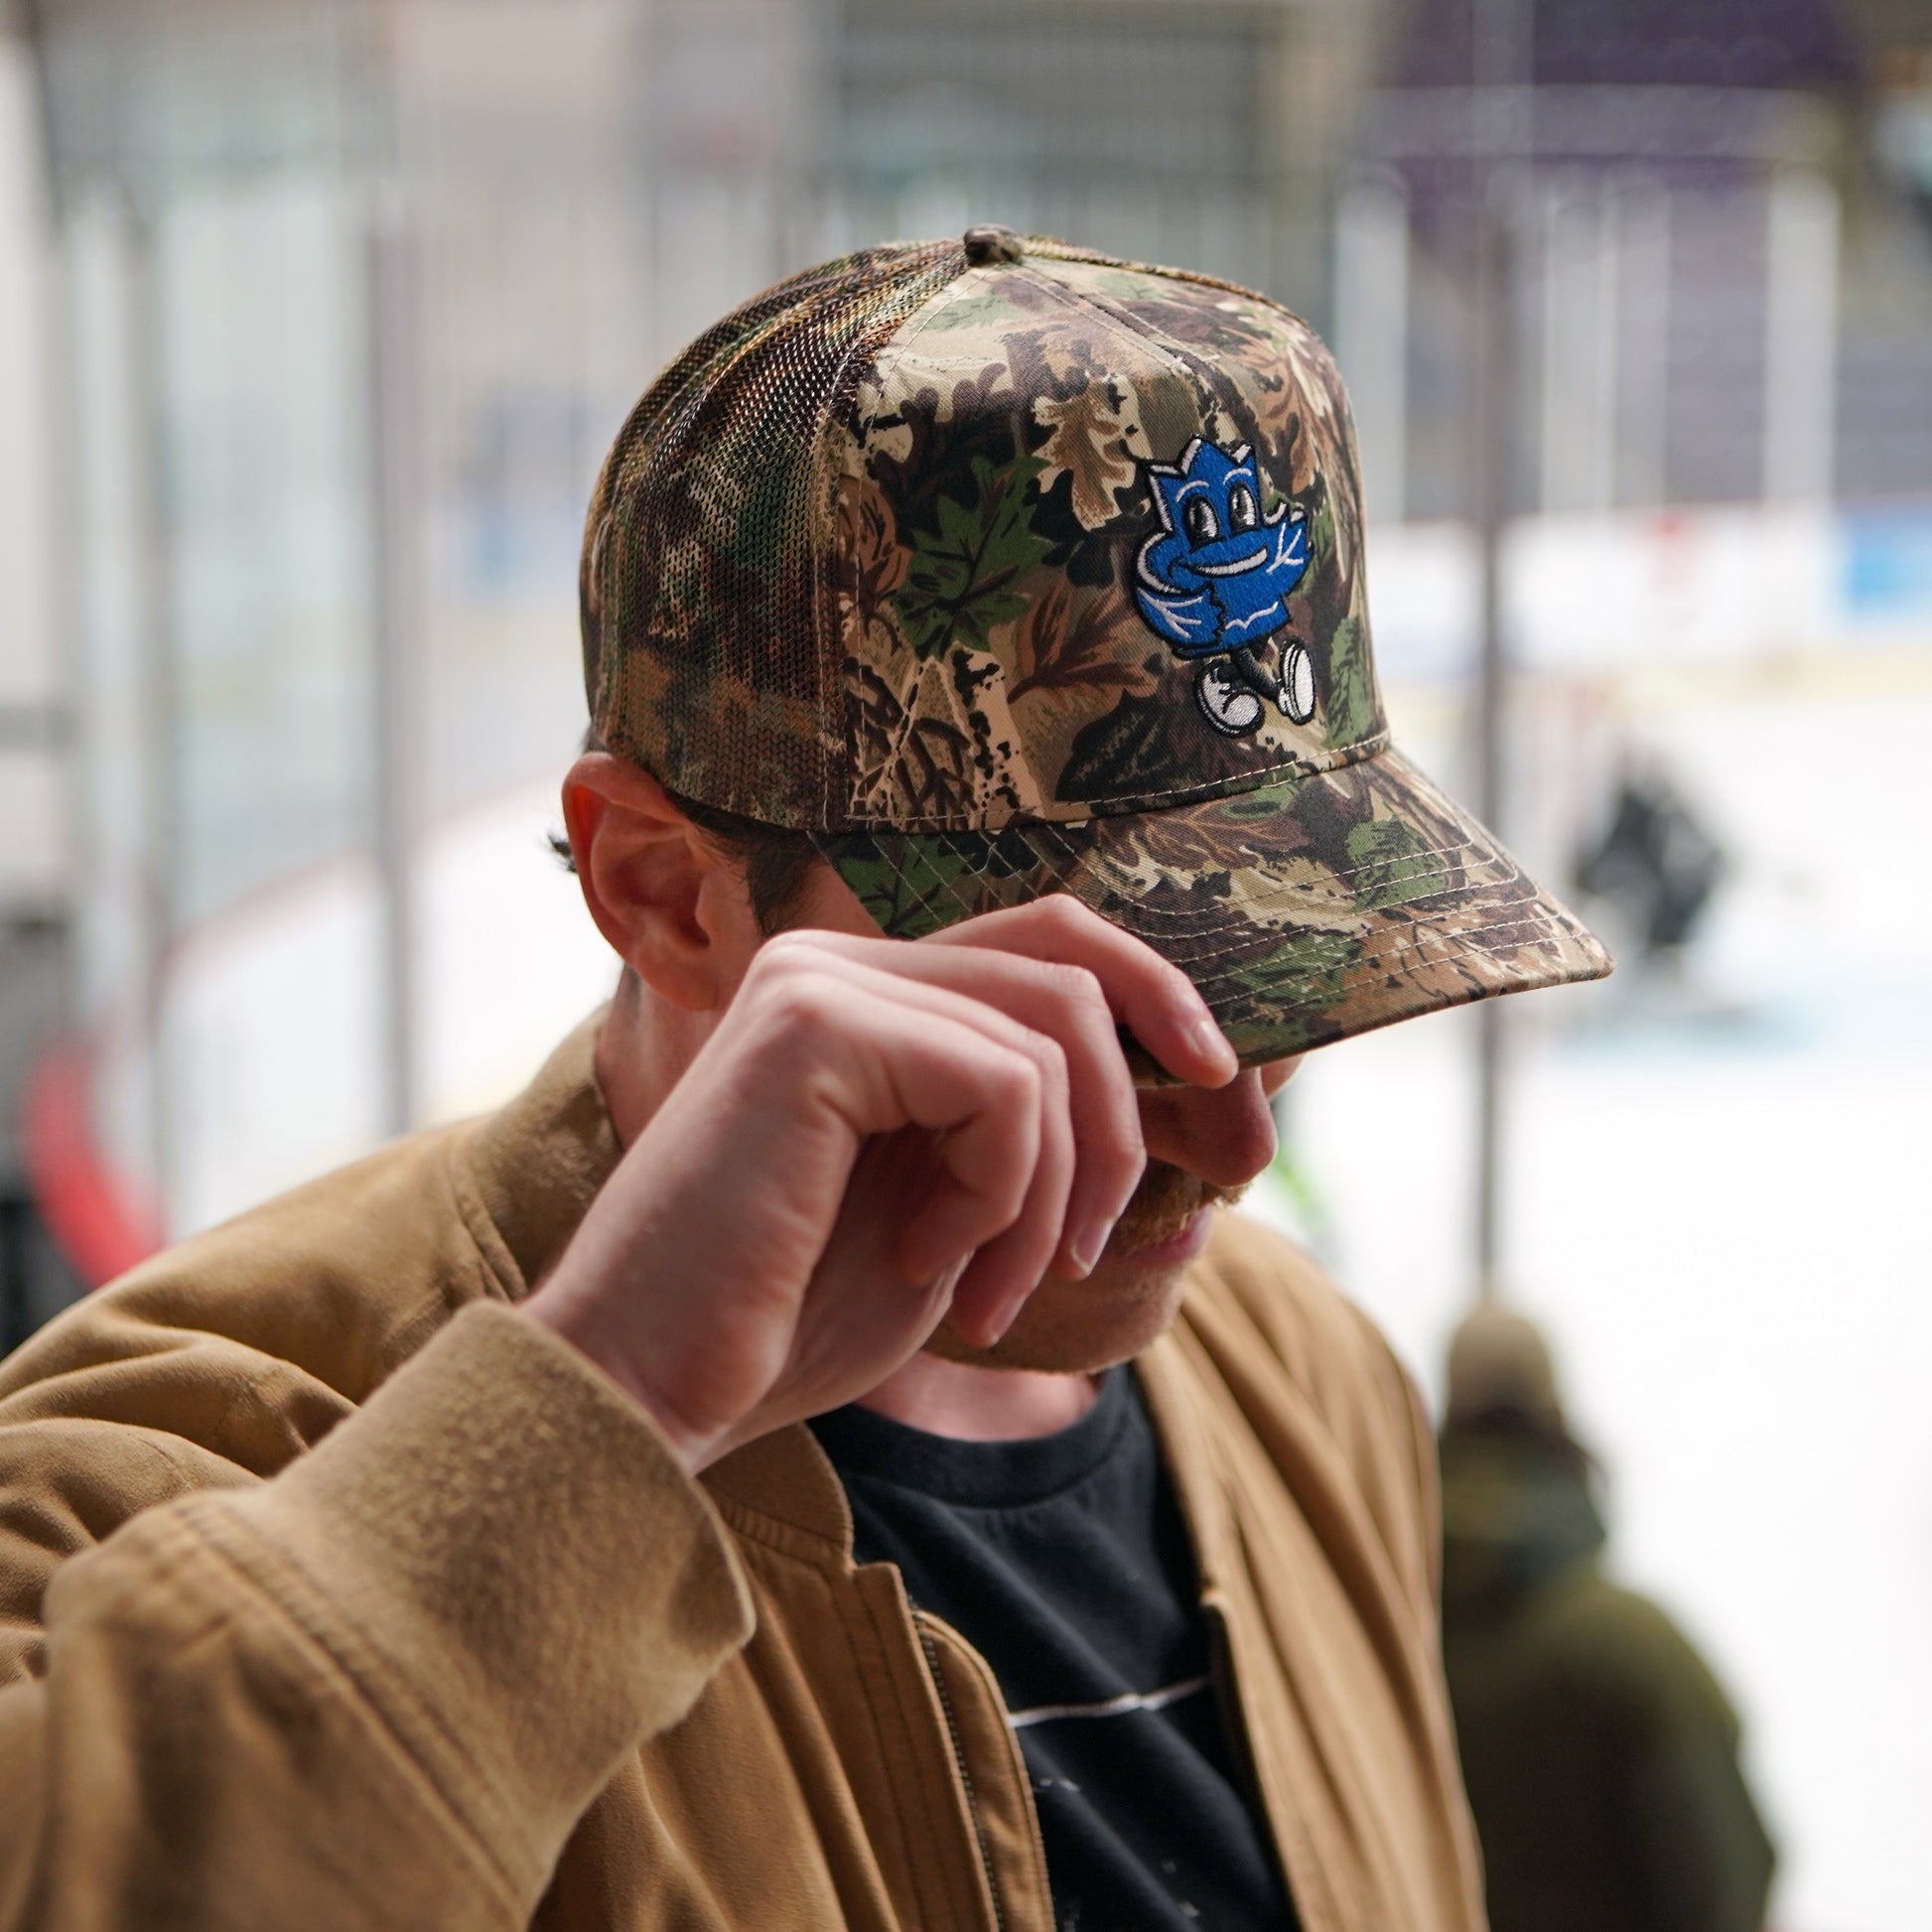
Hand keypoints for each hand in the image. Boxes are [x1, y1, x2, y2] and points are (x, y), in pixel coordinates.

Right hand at [519, 898, 1234, 1470]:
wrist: (648, 1388)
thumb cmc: (788, 1319)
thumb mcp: (950, 1210)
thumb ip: (1025, 1129)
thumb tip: (1193, 1078)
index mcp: (865, 993)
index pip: (1049, 940)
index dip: (1157, 996)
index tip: (1227, 1093)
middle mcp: (839, 960)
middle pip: (1068, 965)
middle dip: (1129, 1113)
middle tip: (1093, 1250)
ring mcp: (823, 978)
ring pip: (1051, 1039)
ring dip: (1057, 1190)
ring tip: (990, 1286)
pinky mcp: (817, 1021)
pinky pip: (1004, 1086)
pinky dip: (1005, 1195)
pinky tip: (928, 1261)